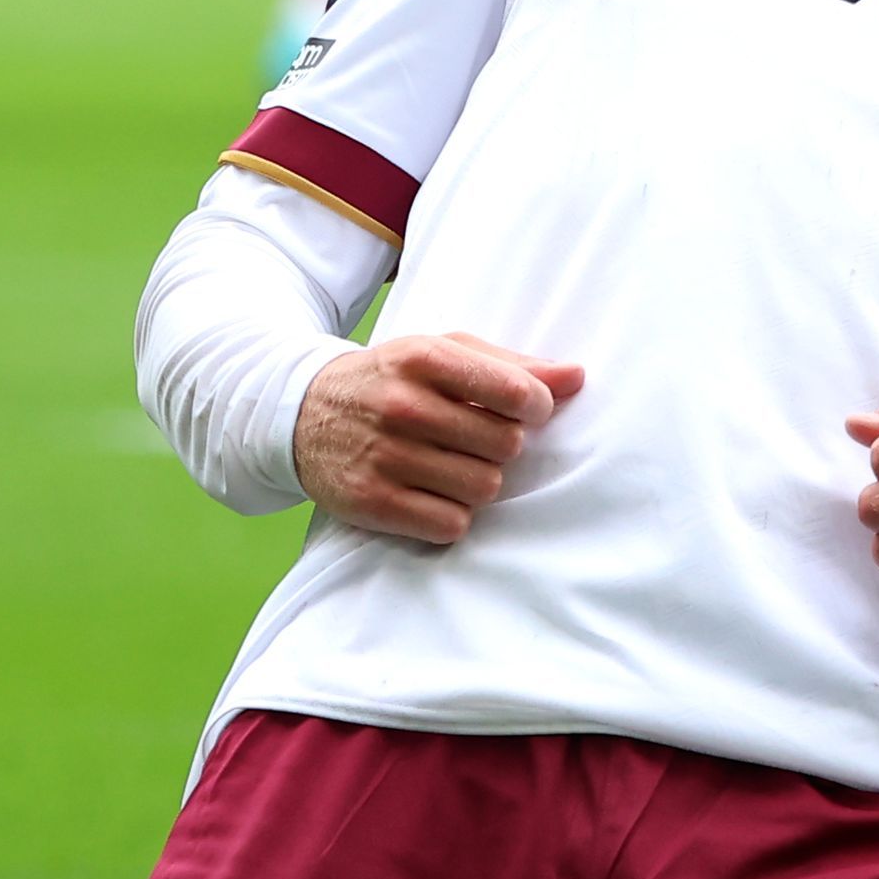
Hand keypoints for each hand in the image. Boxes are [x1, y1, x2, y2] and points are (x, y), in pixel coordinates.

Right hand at [293, 333, 584, 545]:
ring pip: (484, 488)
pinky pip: (451, 525)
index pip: (514, 392)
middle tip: (476, 438)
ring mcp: (384, 457)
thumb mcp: (441, 353)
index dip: (534, 406)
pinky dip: (451, 514)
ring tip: (452, 464)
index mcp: (423, 358)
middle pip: (505, 445)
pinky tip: (431, 492)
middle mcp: (402, 406)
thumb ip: (511, 365)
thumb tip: (576, 378)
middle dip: (502, 444)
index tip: (524, 410)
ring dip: (479, 481)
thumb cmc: (392, 380)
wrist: (302, 412)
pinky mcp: (372, 502)